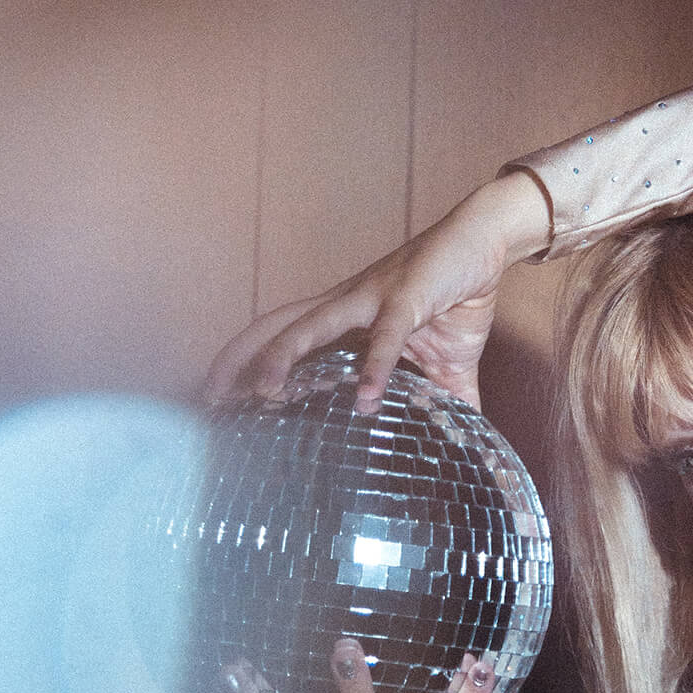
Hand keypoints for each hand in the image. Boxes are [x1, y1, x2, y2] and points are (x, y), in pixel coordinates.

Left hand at [202, 169, 552, 414]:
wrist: (483, 242)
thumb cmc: (456, 295)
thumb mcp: (448, 364)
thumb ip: (449, 405)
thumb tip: (467, 449)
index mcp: (343, 315)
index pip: (281, 337)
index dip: (246, 363)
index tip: (219, 398)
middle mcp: (343, 304)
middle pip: (274, 328)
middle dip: (237, 360)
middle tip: (209, 399)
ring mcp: (371, 299)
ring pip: (310, 327)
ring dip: (283, 358)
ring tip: (265, 395)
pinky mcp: (408, 300)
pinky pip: (384, 338)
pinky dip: (372, 369)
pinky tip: (365, 402)